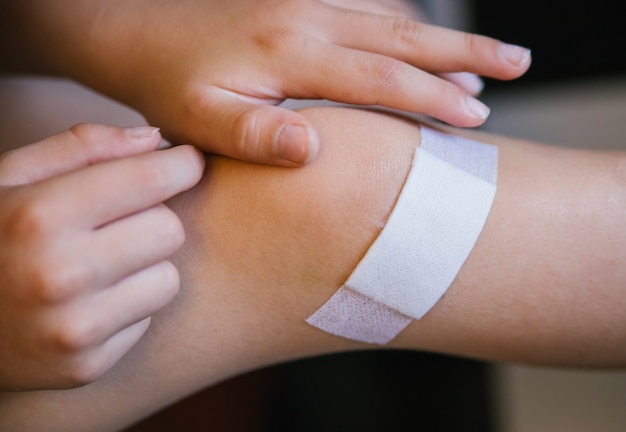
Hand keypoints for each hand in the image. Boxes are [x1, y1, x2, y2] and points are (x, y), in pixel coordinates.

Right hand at [0, 124, 204, 390]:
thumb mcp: (11, 177)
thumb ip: (82, 147)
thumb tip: (156, 139)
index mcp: (40, 217)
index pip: (151, 179)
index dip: (182, 165)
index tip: (186, 162)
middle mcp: (60, 276)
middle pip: (170, 230)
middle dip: (155, 218)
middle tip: (124, 221)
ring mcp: (75, 329)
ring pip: (168, 279)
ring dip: (147, 266)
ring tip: (103, 263)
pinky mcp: (86, 366)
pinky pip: (147, 320)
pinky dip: (129, 305)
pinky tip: (91, 300)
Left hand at [22, 0, 529, 166]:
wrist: (136, 32)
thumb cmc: (168, 85)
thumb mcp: (201, 120)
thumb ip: (255, 136)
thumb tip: (313, 147)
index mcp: (290, 51)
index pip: (380, 76)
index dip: (431, 98)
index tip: (477, 117)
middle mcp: (307, 17)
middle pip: (402, 34)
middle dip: (465, 52)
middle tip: (518, 65)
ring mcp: (306, 2)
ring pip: (391, 18)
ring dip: (443, 38)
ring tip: (488, 58)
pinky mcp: (299, 0)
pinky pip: (367, 6)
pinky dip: (404, 23)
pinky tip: (423, 37)